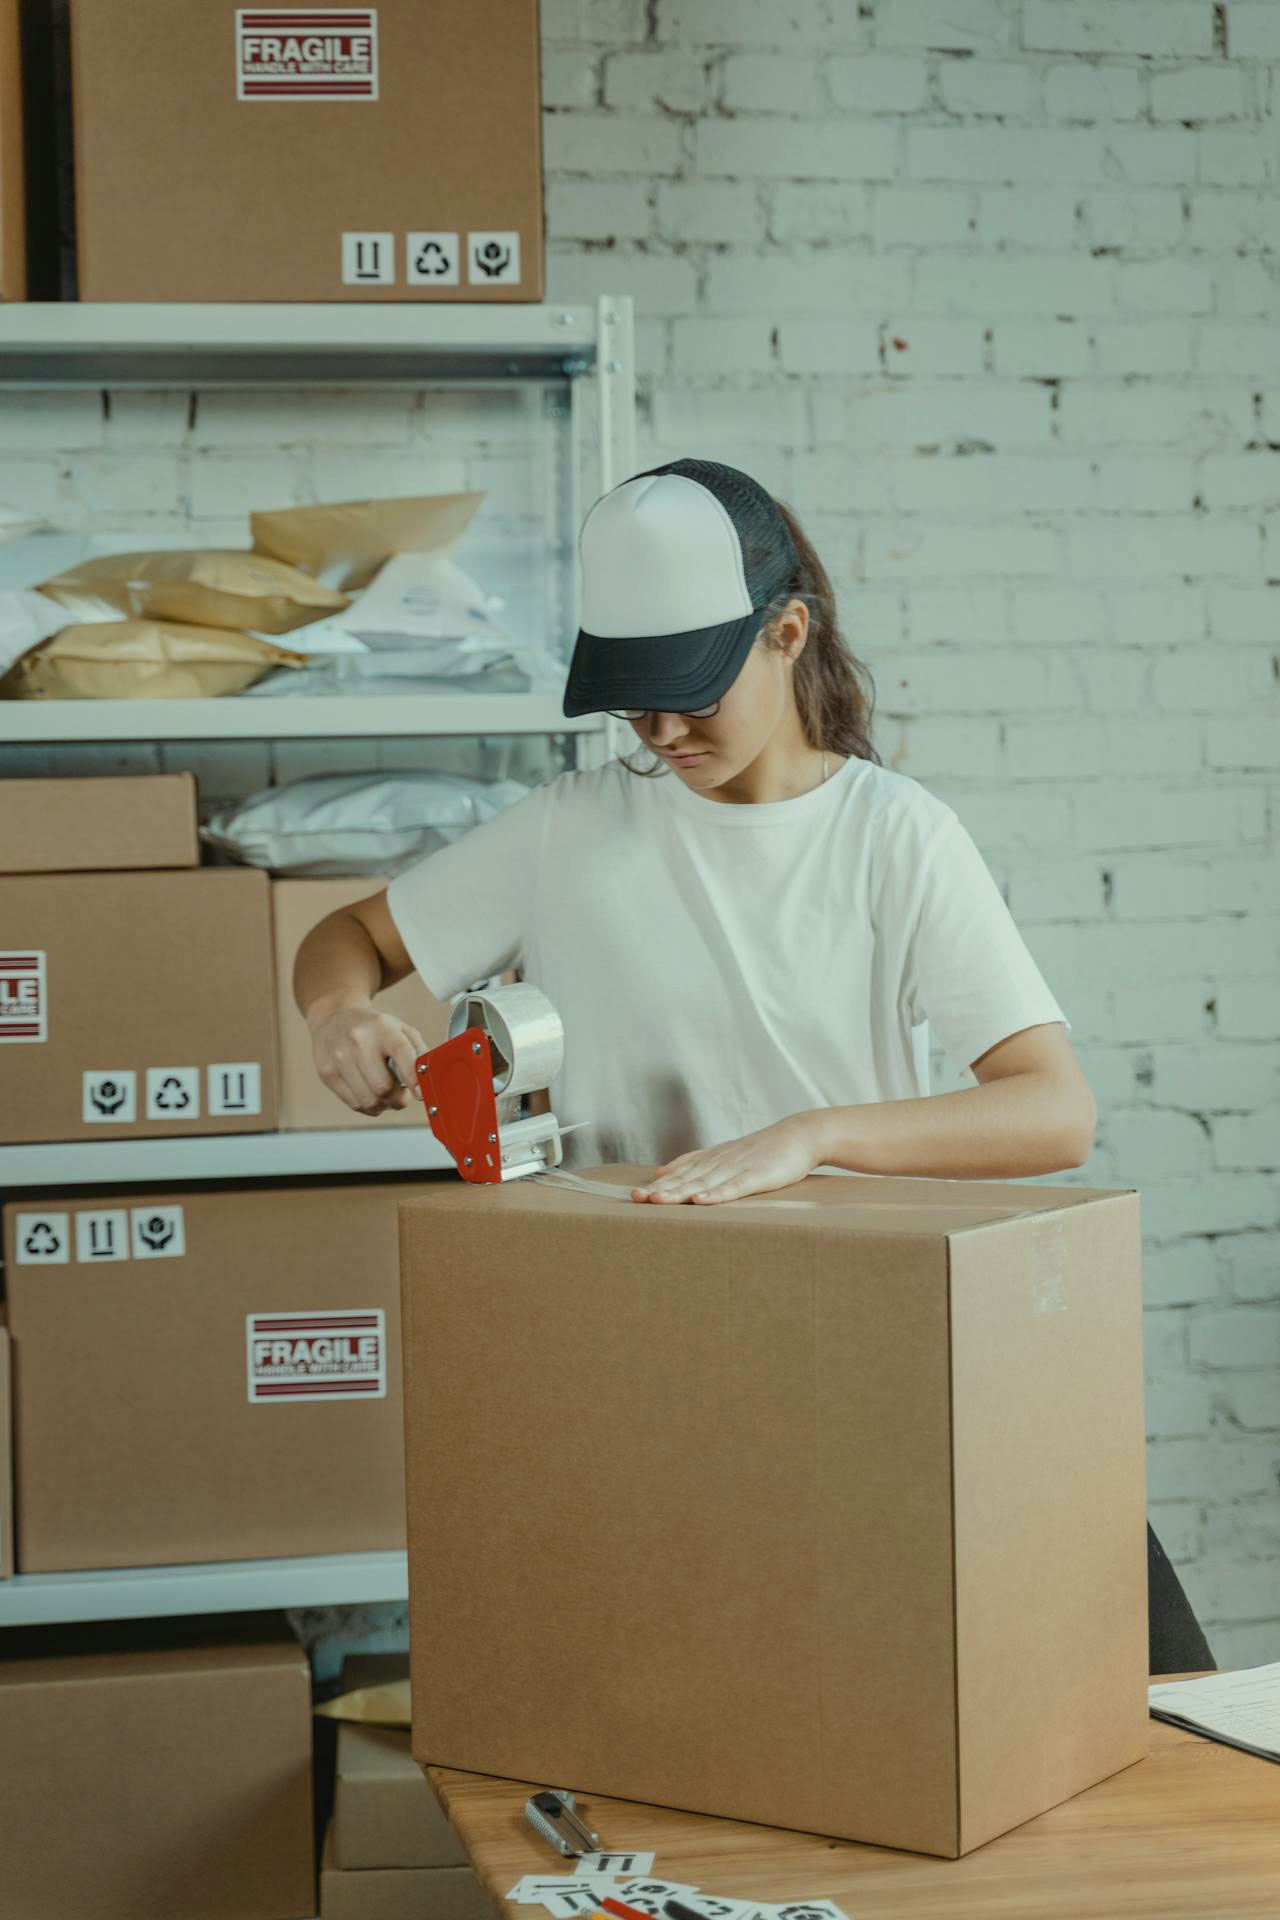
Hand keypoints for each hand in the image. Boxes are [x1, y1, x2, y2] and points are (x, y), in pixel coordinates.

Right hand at [307, 1001, 426, 1116]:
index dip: (414, 1078)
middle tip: (402, 1096)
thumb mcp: (400, 1028)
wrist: (334, 1017)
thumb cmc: (373, 1028)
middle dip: (399, 1100)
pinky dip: (369, 1106)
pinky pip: (354, 1104)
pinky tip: (371, 1094)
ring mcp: (339, 1058)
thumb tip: (429, 1077)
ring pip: (369, 1101)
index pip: (402, 1053)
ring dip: (384, 1105)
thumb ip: (419, 1051)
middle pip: (383, 1088)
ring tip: (386, 1095)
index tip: (421, 1094)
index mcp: (382, 1027)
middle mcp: (358, 1041)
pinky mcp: (327, 1073)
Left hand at [632, 1113, 823, 1204]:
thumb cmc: (763, 1150)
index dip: (657, 1184)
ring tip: (659, 1201)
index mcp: (711, 1159)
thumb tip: (662, 1172)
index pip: (679, 1173)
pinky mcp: (757, 1176)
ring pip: (704, 1182)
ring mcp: (738, 1168)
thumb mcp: (724, 1154)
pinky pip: (734, 1187)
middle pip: (686, 1178)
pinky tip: (702, 1201)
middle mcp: (719, 1162)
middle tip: (636, 1198)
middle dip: (661, 1189)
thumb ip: (694, 1162)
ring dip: (681, 1192)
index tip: (634, 1194)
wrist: (799, 1136)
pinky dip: (717, 1194)